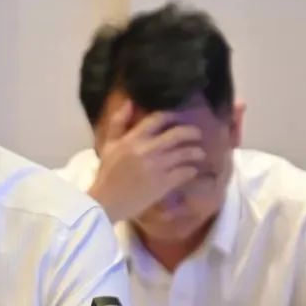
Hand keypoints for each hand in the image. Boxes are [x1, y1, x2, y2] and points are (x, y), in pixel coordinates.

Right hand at [88, 102, 205, 221]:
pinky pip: (185, 172)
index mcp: (132, 139)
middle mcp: (147, 150)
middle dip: (192, 132)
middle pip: (178, 134)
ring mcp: (157, 167)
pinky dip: (192, 170)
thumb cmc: (107, 174)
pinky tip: (192, 171)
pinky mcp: (163, 184)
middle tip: (197, 134)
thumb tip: (130, 102)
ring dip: (196, 152)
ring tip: (199, 153)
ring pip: (185, 153)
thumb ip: (118, 123)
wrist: (105, 203)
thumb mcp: (108, 145)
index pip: (158, 119)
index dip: (172, 115)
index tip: (179, 117)